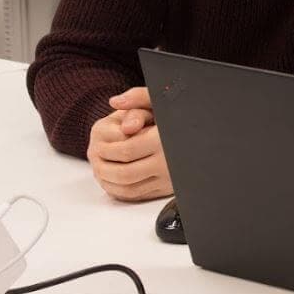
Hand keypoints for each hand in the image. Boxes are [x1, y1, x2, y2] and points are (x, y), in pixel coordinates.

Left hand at [85, 87, 172, 201]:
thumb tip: (116, 102)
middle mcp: (168, 162)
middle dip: (103, 168)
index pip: (126, 151)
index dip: (106, 150)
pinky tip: (112, 179)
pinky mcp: (166, 189)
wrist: (199, 133)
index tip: (96, 146)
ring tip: (100, 169)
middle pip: (126, 173)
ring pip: (130, 188)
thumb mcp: (159, 100)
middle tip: (94, 160)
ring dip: (108, 182)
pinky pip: (138, 195)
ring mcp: (168, 178)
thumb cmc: (174, 116)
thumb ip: (137, 97)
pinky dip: (120, 191)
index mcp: (164, 140)